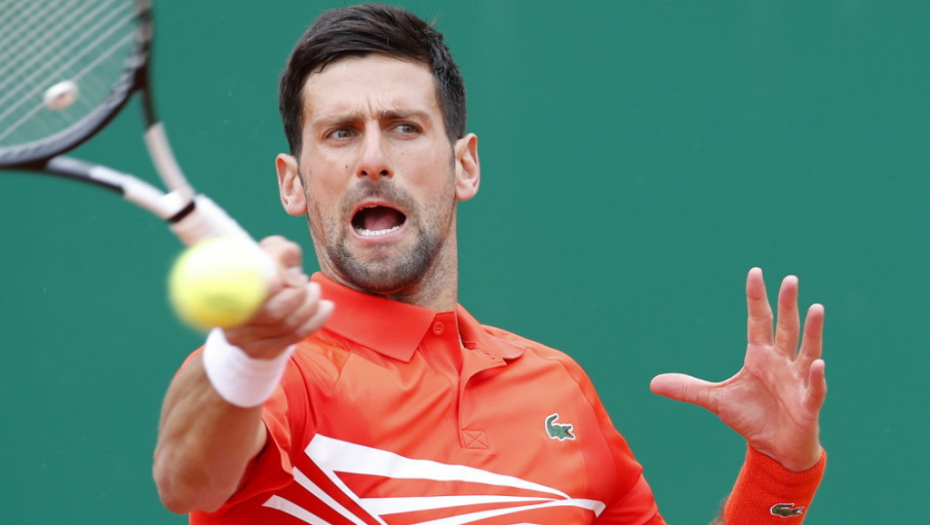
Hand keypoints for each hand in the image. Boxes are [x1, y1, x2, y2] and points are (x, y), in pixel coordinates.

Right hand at [223, 235, 333, 358]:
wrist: (254, 305)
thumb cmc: (264, 271)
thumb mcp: (270, 253)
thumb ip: (281, 253)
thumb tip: (292, 277)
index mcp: (224, 288)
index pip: (249, 291)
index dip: (273, 286)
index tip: (293, 277)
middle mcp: (228, 317)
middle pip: (274, 312)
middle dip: (300, 296)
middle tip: (308, 283)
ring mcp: (240, 339)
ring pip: (287, 326)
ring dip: (310, 306)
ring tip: (314, 291)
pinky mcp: (257, 351)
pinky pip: (294, 337)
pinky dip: (316, 321)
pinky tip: (326, 307)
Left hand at [650, 268, 825, 471]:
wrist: (774, 449)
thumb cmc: (751, 418)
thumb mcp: (715, 401)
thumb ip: (688, 388)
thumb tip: (653, 383)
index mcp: (759, 356)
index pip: (758, 321)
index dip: (757, 298)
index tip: (755, 272)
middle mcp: (781, 362)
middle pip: (785, 328)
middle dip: (788, 305)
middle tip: (790, 279)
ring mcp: (797, 381)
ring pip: (807, 351)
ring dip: (812, 331)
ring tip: (816, 308)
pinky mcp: (807, 404)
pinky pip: (814, 388)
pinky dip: (816, 376)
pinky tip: (818, 364)